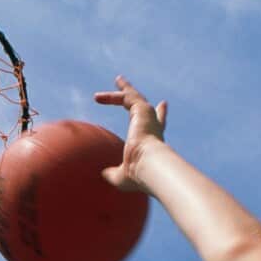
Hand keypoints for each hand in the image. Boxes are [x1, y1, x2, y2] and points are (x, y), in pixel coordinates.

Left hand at [93, 76, 167, 192]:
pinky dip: (112, 97)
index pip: (158, 124)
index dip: (160, 116)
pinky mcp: (142, 109)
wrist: (148, 166)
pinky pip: (126, 97)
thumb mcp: (122, 176)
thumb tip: (104, 174)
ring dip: (122, 91)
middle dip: (136, 96)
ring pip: (134, 98)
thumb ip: (114, 173)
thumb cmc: (138, 175)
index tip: (162, 105)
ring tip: (112, 83)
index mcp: (152, 139)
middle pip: (145, 106)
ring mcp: (148, 116)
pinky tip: (97, 98)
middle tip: (130, 89)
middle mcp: (152, 125)